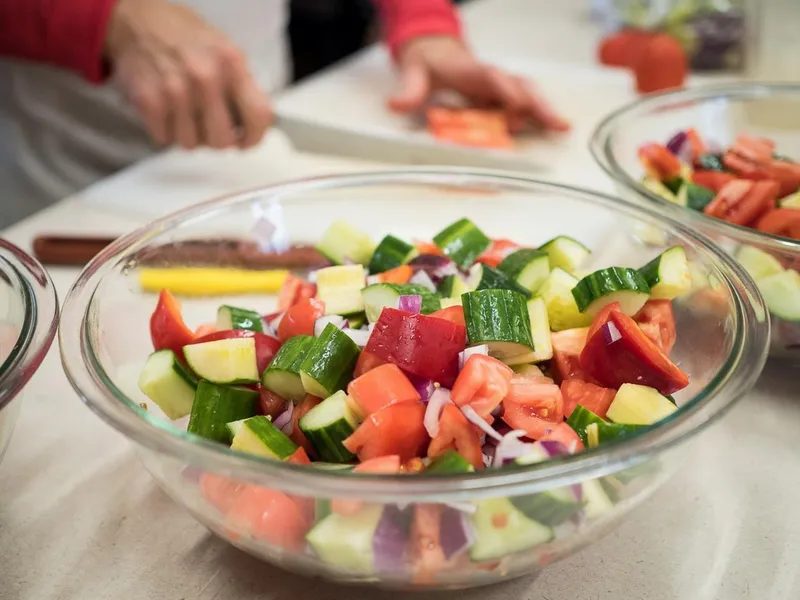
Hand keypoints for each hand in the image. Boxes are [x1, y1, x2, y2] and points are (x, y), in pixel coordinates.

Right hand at [105, 0, 271, 149]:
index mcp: (231, 63)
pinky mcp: (150, 101)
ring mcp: (176, 91)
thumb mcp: (224, 49)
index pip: (259, 116)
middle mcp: (206, 77)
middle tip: (210, 128)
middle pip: (222, 141)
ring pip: (191, 144)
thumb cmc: (182, 36)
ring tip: (184, 112)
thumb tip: (253, 122)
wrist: (135, 21)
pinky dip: (165, 130)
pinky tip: (166, 110)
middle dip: (217, 139)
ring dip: (188, 134)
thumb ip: (241, 85)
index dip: (254, 137)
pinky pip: (165, 138)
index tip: (246, 141)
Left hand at [388, 37, 569, 132]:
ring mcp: (499, 86)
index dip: (504, 90)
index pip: (491, 78)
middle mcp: (491, 77)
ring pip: (528, 95)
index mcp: (471, 71)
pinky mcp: (502, 96)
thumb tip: (396, 104)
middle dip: (536, 102)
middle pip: (519, 86)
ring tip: (561, 128)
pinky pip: (525, 104)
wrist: (436, 52)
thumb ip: (408, 91)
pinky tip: (557, 128)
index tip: (515, 104)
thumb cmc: (427, 64)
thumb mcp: (414, 74)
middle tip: (552, 121)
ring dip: (544, 110)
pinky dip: (541, 115)